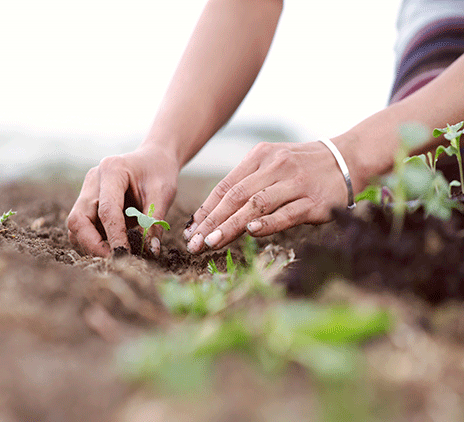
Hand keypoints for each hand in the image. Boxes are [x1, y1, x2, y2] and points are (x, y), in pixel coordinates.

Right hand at [67, 145, 178, 256]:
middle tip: (116, 259)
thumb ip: (155, 221)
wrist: (154, 159)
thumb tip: (150, 251)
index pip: (107, 210)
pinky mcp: (88, 201)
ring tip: (117, 254)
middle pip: (78, 219)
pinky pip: (83, 226)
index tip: (125, 255)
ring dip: (91, 244)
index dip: (115, 236)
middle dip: (93, 244)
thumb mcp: (163, 194)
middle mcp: (93, 180)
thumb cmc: (160, 172)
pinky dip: (94, 240)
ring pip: (76, 225)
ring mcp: (87, 190)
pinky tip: (113, 245)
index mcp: (112, 171)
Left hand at [183, 140, 352, 253]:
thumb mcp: (273, 162)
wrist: (347, 158)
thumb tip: (216, 212)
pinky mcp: (314, 200)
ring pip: (256, 205)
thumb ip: (248, 182)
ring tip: (211, 243)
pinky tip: (251, 232)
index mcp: (260, 156)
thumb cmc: (303, 165)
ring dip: (231, 225)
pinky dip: (268, 223)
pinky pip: (287, 213)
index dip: (206, 210)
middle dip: (212, 222)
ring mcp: (295, 182)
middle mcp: (275, 166)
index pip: (225, 186)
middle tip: (195, 243)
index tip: (191, 230)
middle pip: (236, 196)